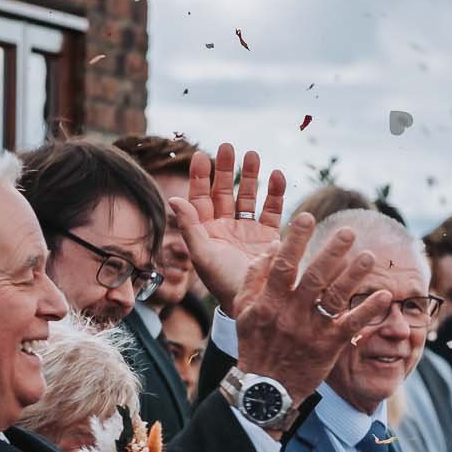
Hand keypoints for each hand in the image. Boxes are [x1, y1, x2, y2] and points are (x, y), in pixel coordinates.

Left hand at [165, 143, 287, 310]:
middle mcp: (226, 228)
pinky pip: (272, 210)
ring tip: (253, 155)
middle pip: (224, 192)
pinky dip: (275, 194)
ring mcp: (248, 231)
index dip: (200, 177)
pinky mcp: (270, 237)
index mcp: (205, 231)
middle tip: (228, 146)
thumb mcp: (202, 256)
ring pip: (248, 197)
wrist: (255, 304)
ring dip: (251, 177)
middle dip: (226, 170)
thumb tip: (175, 199)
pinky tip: (277, 176)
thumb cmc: (224, 284)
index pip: (200, 198)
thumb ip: (189, 227)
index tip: (202, 155)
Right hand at [228, 213, 393, 409]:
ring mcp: (313, 330)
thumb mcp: (243, 309)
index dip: (296, 239)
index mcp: (270, 301)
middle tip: (349, 231)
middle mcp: (292, 313)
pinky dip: (369, 310)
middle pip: (315, 277)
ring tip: (370, 256)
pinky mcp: (330, 345)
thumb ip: (255, 276)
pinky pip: (353, 325)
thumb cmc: (254, 343)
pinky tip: (385, 295)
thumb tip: (275, 244)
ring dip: (355, 276)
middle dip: (332, 252)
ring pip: (336, 297)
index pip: (284, 264)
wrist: (266, 388)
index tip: (307, 216)